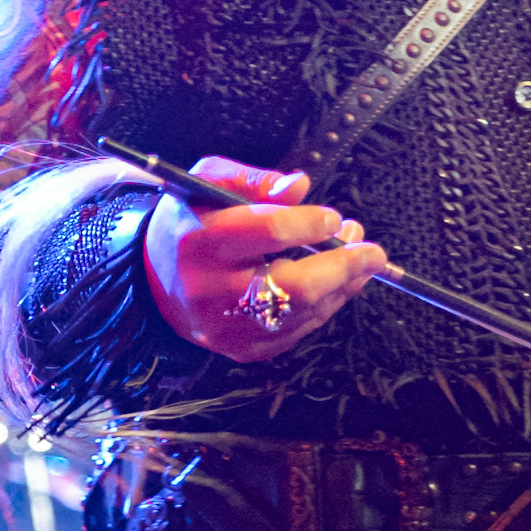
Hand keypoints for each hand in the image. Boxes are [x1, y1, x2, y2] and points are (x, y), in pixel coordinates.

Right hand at [143, 157, 389, 362]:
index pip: (270, 232)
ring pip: (305, 312)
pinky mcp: (244, 349)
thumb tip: (301, 186)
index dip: (311, 223)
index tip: (333, 216)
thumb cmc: (191, 224)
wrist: (157, 282)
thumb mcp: (208, 184)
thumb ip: (254, 181)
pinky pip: (300, 330)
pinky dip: (326, 305)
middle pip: (296, 286)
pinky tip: (339, 283)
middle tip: (373, 250)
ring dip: (343, 285)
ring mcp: (228, 327)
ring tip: (362, 260)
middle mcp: (212, 291)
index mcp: (200, 242)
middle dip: (344, 266)